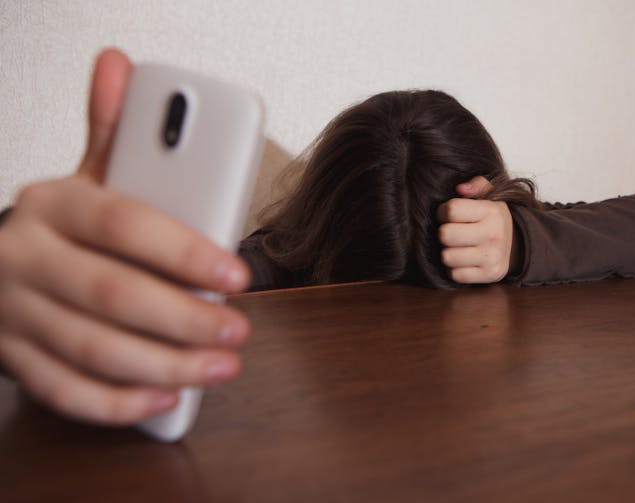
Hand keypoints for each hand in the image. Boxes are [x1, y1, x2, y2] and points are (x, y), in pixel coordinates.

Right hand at [0, 49, 251, 424]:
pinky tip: (167, 397)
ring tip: (222, 366)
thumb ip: (111, 132)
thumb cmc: (60, 225)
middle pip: (113, 294)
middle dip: (185, 319)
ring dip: (167, 365)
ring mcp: (14, 314)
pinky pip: (64, 391)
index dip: (184, 252)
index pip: (123, 224)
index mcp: (52, 204)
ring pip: (94, 350)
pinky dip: (118, 402)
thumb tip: (119, 65)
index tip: (237, 274)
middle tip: (239, 329)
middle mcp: (25, 258)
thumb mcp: (82, 175)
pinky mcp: (13, 359)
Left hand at [437, 176, 517, 283]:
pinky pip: (455, 275)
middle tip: (452, 232)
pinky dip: (455, 269)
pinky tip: (464, 260)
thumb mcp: (490, 196)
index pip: (451, 210)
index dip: (443, 212)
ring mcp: (491, 257)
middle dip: (444, 233)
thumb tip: (461, 189)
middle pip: (445, 235)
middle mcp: (492, 235)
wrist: (518, 245)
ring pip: (447, 257)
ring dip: (448, 252)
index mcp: (491, 212)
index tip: (448, 215)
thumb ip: (476, 185)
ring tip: (458, 247)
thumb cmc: (494, 219)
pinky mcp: (489, 275)